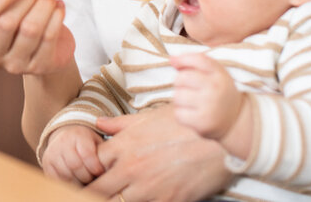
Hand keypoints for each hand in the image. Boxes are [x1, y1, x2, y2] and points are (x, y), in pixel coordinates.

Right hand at [0, 0, 74, 75]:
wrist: (48, 46)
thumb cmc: (20, 18)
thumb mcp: (3, 0)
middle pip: (6, 22)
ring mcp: (15, 64)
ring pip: (31, 29)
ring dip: (44, 5)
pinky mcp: (39, 67)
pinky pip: (49, 37)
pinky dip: (56, 16)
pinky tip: (58, 7)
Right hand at [40, 125, 104, 184]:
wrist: (67, 136)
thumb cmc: (88, 143)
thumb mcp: (98, 141)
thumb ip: (106, 150)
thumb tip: (113, 167)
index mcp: (79, 134)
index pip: (87, 155)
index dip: (96, 167)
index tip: (101, 173)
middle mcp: (63, 141)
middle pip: (76, 166)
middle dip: (87, 176)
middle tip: (94, 180)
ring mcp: (52, 152)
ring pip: (66, 174)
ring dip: (78, 182)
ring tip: (86, 182)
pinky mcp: (46, 163)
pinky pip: (57, 179)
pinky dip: (68, 185)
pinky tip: (76, 184)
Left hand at [87, 106, 230, 201]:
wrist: (220, 137)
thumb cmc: (185, 123)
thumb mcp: (149, 116)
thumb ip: (120, 124)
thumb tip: (98, 123)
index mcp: (124, 145)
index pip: (91, 164)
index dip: (89, 170)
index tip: (90, 174)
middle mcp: (131, 168)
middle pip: (97, 189)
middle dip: (94, 190)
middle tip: (95, 190)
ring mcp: (149, 189)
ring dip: (114, 199)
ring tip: (119, 194)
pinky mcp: (168, 201)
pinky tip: (141, 199)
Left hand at [170, 53, 242, 140]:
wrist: (234, 120)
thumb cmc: (218, 92)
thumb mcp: (214, 73)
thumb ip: (194, 62)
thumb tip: (172, 59)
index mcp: (220, 75)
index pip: (197, 59)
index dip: (182, 60)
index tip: (175, 63)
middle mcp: (215, 89)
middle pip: (181, 78)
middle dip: (180, 82)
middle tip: (190, 88)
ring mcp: (209, 107)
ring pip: (177, 97)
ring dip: (180, 99)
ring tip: (192, 102)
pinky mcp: (202, 123)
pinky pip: (178, 114)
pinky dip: (181, 114)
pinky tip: (193, 113)